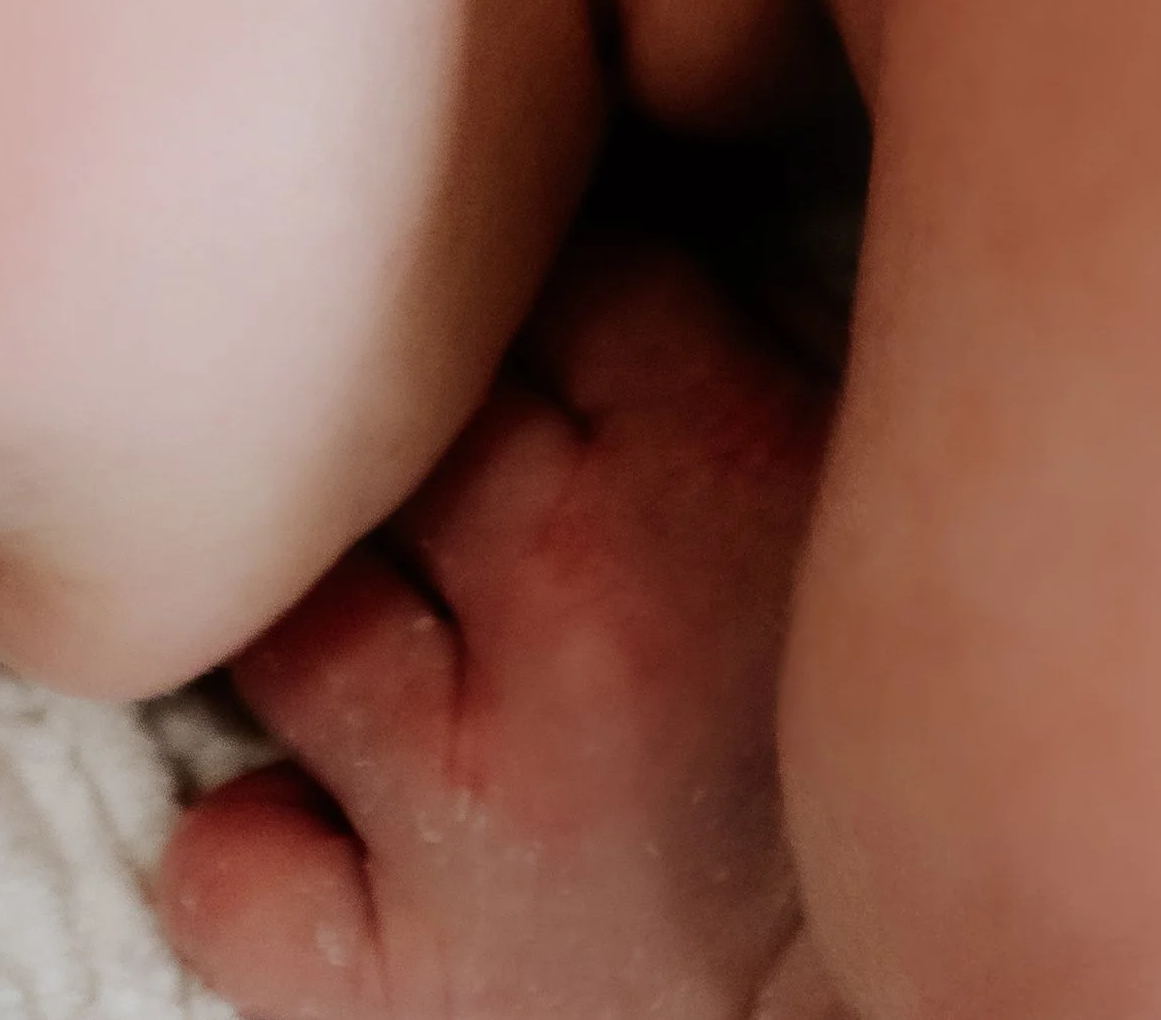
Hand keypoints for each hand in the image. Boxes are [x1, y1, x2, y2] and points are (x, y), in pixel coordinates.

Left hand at [161, 233, 845, 1018]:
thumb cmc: (929, 776)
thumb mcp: (881, 510)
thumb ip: (752, 354)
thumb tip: (622, 216)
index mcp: (716, 457)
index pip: (541, 263)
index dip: (529, 287)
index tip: (544, 344)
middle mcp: (573, 598)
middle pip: (395, 412)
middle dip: (416, 429)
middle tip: (472, 489)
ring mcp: (475, 790)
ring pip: (285, 604)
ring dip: (321, 615)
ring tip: (399, 646)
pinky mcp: (415, 979)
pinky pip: (231, 870)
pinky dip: (253, 851)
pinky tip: (327, 830)